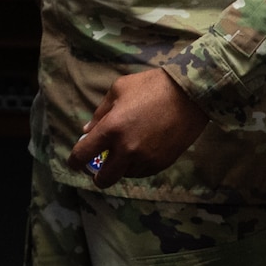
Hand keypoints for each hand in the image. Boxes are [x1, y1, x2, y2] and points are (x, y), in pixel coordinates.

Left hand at [69, 68, 210, 189]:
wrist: (190, 94)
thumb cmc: (151, 86)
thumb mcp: (118, 90)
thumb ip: (100, 113)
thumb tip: (87, 130)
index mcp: (111, 129)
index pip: (83, 154)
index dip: (75, 161)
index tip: (75, 162)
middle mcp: (126, 149)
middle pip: (104, 179)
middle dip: (97, 176)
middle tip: (98, 169)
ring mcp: (145, 159)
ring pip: (124, 176)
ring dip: (119, 169)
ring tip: (123, 154)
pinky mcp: (162, 163)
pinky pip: (142, 173)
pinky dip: (136, 167)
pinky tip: (139, 153)